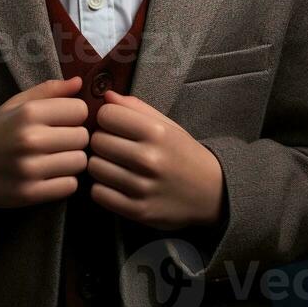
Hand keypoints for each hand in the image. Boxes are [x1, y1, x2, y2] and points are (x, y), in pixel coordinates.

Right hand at [0, 75, 88, 208]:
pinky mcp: (29, 194)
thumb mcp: (17, 103)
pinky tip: (51, 174)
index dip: (76, 114)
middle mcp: (29, 139)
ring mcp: (29, 169)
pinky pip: (70, 186)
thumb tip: (79, 82)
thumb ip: (49, 90)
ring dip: (72, 160)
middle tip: (61, 140)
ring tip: (57, 157)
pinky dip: (65, 181)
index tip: (65, 120)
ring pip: (79, 162)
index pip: (80, 110)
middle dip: (75, 138)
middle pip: (83, 137)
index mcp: (28, 113)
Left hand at [87, 90, 225, 231]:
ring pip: (94, 167)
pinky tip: (115, 184)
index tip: (114, 124)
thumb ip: (136, 107)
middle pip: (97, 141)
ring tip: (114, 164)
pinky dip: (102, 188)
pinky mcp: (138, 211)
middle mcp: (148, 159)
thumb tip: (106, 96)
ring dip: (100, 164)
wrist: (212, 193)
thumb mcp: (167, 125)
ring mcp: (142, 187)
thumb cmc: (184, 153)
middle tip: (114, 145)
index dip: (106, 117)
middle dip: (102, 140)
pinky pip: (98, 194)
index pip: (106, 115)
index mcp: (156, 132)